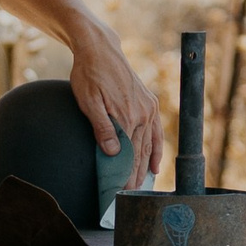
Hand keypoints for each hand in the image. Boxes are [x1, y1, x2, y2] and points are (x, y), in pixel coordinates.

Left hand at [70, 28, 164, 188]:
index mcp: (126, 117)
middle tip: (128, 196)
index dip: (125, 176)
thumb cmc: (88, 75)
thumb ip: (101, 128)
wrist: (100, 50)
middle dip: (134, 177)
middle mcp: (142, 114)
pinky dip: (156, 150)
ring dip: (145, 168)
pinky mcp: (150, 103)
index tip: (121, 193)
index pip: (128, 156)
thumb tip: (113, 153)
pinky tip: (155, 166)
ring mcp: (148, 109)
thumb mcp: (88, 102)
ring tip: (141, 186)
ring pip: (149, 146)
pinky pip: (156, 132)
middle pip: (139, 154)